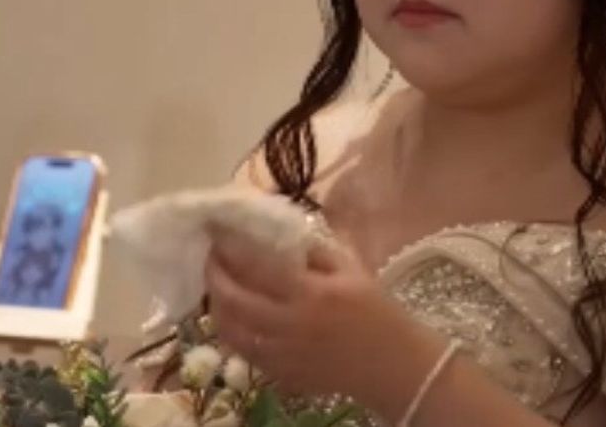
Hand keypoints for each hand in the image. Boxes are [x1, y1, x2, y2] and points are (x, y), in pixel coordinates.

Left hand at [203, 224, 427, 402]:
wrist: (394, 365)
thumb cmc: (378, 311)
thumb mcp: (353, 269)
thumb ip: (316, 250)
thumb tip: (281, 231)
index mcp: (312, 293)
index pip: (257, 268)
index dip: (231, 251)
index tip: (219, 235)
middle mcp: (292, 325)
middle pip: (235, 301)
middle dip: (215, 277)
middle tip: (211, 259)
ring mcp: (284, 354)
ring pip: (232, 332)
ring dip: (217, 307)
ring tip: (217, 287)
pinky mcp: (283, 374)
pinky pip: (245, 353)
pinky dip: (232, 334)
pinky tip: (233, 319)